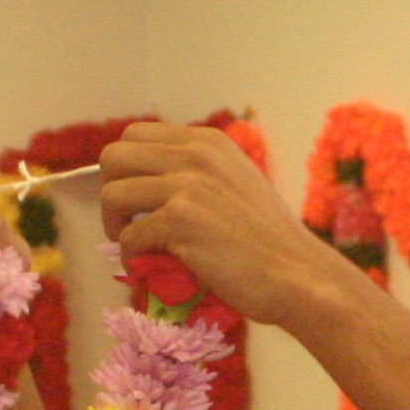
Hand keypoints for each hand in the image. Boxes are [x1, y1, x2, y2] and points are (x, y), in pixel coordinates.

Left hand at [100, 122, 344, 325]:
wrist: (298, 274)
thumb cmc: (267, 240)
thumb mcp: (235, 183)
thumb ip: (196, 174)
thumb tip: (144, 187)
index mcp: (206, 141)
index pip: (135, 135)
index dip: (125, 170)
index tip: (137, 200)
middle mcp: (194, 154)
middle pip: (113, 156)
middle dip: (112, 192)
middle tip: (128, 221)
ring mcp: (187, 184)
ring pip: (111, 195)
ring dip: (115, 225)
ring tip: (137, 245)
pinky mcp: (181, 220)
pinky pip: (129, 235)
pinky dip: (132, 256)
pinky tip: (152, 267)